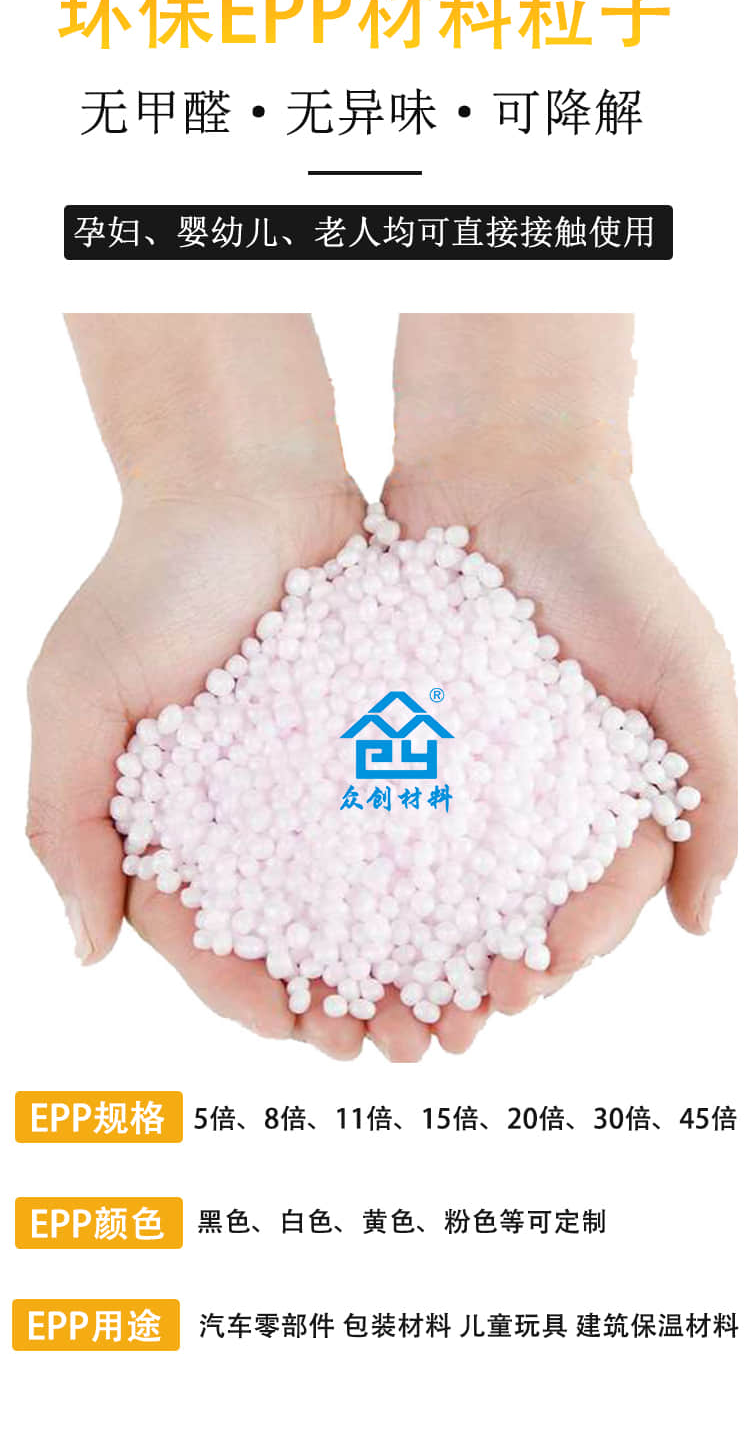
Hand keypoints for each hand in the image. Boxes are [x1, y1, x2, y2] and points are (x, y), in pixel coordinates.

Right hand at [27, 314, 491, 1062]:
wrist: (244, 477)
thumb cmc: (147, 578)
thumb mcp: (77, 695)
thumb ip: (65, 821)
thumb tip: (84, 952)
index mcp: (161, 823)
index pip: (202, 937)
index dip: (249, 995)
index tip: (305, 1033)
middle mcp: (240, 816)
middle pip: (292, 934)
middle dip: (342, 999)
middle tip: (399, 1042)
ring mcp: (309, 781)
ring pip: (359, 894)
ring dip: (402, 956)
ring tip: (456, 999)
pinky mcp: (369, 738)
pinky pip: (406, 819)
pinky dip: (440, 873)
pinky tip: (484, 908)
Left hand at [386, 316, 736, 1020]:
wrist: (510, 465)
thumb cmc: (617, 565)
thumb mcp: (691, 678)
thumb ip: (716, 798)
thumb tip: (700, 927)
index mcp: (612, 791)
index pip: (597, 895)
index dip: (568, 949)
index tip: (527, 984)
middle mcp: (536, 791)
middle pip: (511, 904)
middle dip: (483, 968)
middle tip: (444, 1017)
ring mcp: (464, 763)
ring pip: (438, 875)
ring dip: (415, 943)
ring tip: (381, 991)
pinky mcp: (401, 729)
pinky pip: (381, 808)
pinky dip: (358, 864)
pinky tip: (327, 908)